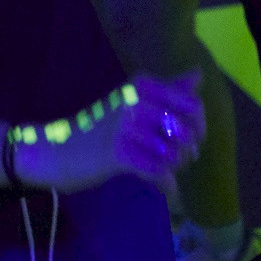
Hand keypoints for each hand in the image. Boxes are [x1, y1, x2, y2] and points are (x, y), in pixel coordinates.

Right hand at [16, 72, 204, 193]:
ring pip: (174, 154)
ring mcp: (124, 126)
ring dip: (175, 168)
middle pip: (186, 131)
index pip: (191, 104)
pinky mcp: (117, 154)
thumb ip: (169, 89)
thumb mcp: (135, 101)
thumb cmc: (103, 126)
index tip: (191, 137)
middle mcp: (134, 100)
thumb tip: (198, 73)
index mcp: (141, 84)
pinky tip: (165, 187)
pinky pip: (158, 172)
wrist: (61, 148)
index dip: (198, 125)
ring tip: (166, 170)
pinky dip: (166, 184)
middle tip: (177, 159)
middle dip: (188, 151)